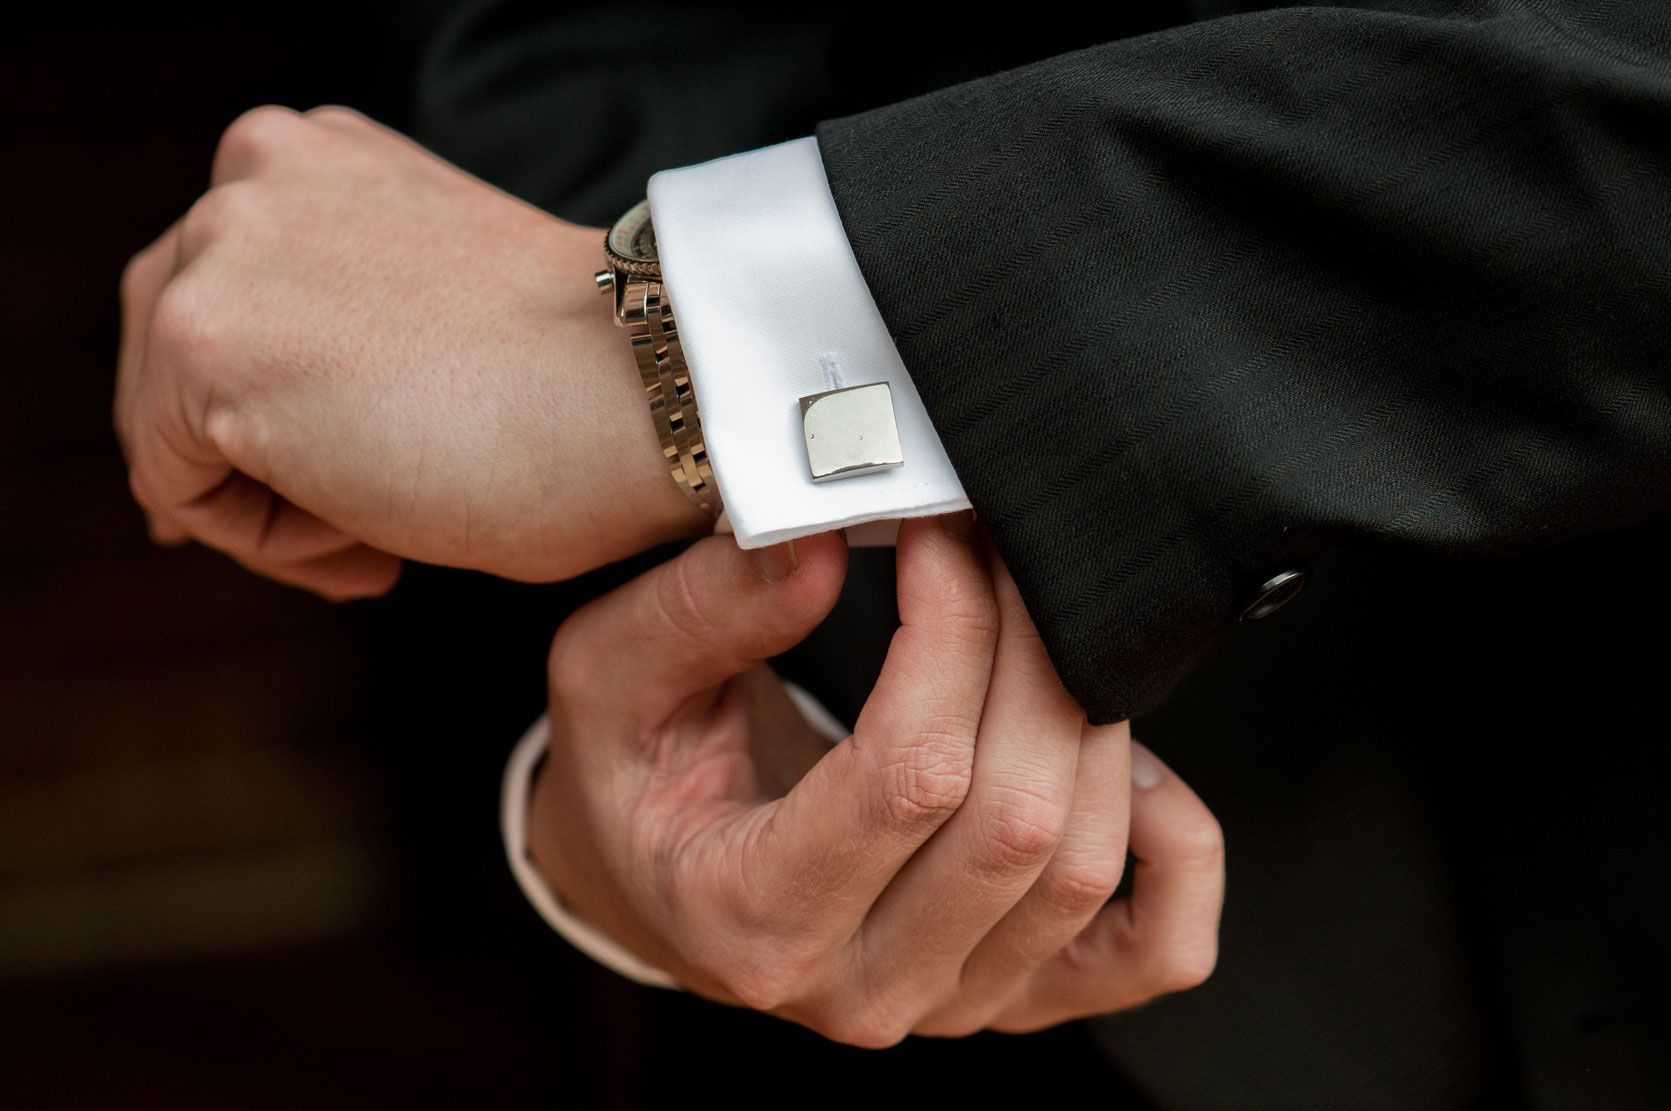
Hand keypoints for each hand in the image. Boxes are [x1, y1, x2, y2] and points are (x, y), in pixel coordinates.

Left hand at [115, 105, 708, 598]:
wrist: (652, 393)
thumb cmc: (583, 385)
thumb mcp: (433, 312)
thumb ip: (337, 324)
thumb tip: (260, 429)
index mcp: (316, 157)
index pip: (225, 295)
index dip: (280, 412)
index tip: (370, 476)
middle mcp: (250, 177)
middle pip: (170, 353)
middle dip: (254, 459)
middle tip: (370, 527)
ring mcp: (220, 253)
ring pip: (164, 425)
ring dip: (268, 505)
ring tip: (384, 537)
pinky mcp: (206, 348)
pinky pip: (179, 489)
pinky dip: (268, 543)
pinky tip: (376, 543)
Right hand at [529, 513, 1224, 1044]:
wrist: (662, 882)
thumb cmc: (638, 778)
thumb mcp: (611, 678)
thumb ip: (700, 611)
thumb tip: (821, 541)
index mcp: (750, 919)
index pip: (906, 777)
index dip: (950, 634)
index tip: (940, 534)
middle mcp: (862, 989)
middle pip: (1014, 818)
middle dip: (1029, 650)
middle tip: (1003, 546)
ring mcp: (957, 1005)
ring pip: (1084, 862)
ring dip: (1091, 713)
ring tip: (1038, 617)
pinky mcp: (1026, 995)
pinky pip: (1161, 944)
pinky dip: (1177, 840)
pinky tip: (1124, 751)